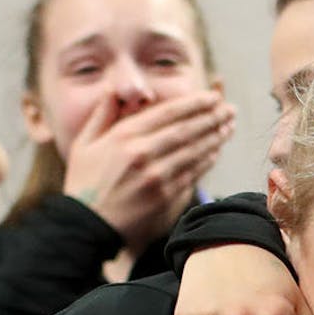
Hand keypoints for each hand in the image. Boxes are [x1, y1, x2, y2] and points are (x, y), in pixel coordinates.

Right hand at [62, 91, 234, 253]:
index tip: (213, 97)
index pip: (169, 113)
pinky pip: (193, 173)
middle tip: (229, 109)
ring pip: (194, 151)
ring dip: (215, 137)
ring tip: (229, 126)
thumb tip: (113, 87)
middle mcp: (142, 154)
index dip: (195, 103)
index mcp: (124, 136)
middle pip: (187, 130)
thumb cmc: (84, 184)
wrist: (85, 227)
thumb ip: (102, 113)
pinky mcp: (165, 198)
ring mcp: (156, 177)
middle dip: (212, 117)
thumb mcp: (84, 144)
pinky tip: (216, 151)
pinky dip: (207, 160)